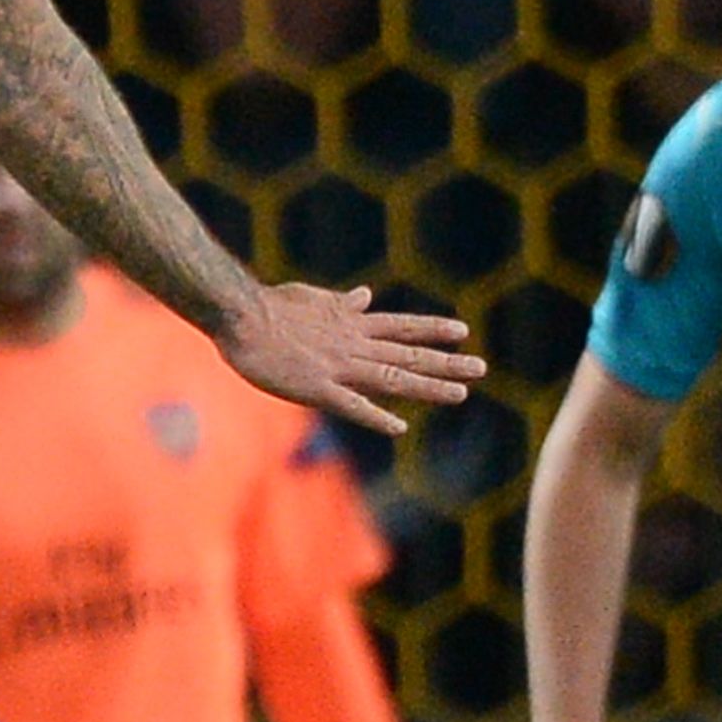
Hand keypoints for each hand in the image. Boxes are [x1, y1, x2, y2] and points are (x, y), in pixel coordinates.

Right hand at [217, 282, 481, 435]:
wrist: (239, 314)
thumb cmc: (269, 306)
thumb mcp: (313, 297)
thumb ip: (341, 302)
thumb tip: (365, 295)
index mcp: (351, 324)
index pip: (401, 326)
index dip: (432, 329)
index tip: (461, 331)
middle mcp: (353, 344)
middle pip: (408, 353)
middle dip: (446, 361)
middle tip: (481, 367)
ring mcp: (338, 367)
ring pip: (392, 378)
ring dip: (428, 387)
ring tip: (461, 393)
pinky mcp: (316, 388)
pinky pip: (351, 405)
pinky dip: (376, 415)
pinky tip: (399, 426)